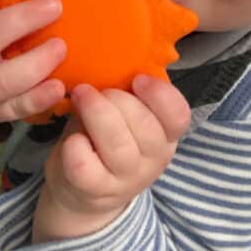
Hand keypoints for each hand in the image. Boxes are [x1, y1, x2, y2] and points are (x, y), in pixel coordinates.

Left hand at [33, 75, 191, 240]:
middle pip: (145, 126)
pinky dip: (75, 145)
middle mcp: (153, 159)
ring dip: (96, 114)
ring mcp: (126, 179)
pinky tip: (70, 138)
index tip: (138, 79)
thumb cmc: (104, 140)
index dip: (161, 94)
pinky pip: (84, 165)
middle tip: (95, 89)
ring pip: (117, 145)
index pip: (179, 116)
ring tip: (80, 96)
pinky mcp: (95, 191)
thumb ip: (128, 95)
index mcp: (166, 135)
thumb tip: (115, 58)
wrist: (83, 193)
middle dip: (118, 99)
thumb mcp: (124, 116)